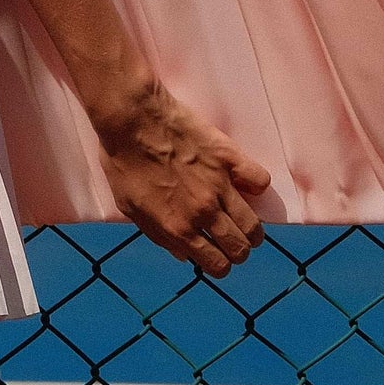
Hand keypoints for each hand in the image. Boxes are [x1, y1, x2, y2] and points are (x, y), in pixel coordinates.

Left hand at [94, 81, 270, 276]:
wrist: (131, 118)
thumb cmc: (124, 161)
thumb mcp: (131, 207)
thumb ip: (159, 235)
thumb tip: (184, 255)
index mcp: (178, 229)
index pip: (217, 266)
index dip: (219, 264)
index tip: (217, 254)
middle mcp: (203, 213)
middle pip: (239, 249)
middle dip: (238, 249)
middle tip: (231, 237)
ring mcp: (218, 185)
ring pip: (253, 224)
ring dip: (251, 227)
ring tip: (243, 218)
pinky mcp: (229, 157)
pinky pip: (259, 181)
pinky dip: (255, 184)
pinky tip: (243, 181)